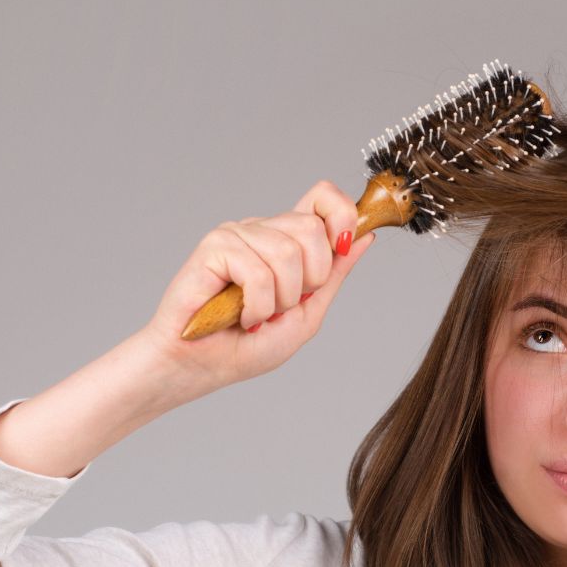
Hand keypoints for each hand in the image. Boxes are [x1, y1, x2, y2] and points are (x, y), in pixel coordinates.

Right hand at [136, 179, 375, 389]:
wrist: (201, 368)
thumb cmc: (247, 346)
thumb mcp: (307, 314)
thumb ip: (333, 275)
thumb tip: (365, 237)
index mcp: (287, 241)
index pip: (323, 198)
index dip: (342, 215)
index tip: (342, 248)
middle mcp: (263, 230)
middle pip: (312, 227)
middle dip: (309, 280)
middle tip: (283, 306)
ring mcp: (238, 234)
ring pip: (288, 252)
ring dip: (279, 300)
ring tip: (257, 315)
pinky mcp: (215, 246)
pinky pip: (257, 271)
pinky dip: (256, 306)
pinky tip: (240, 317)